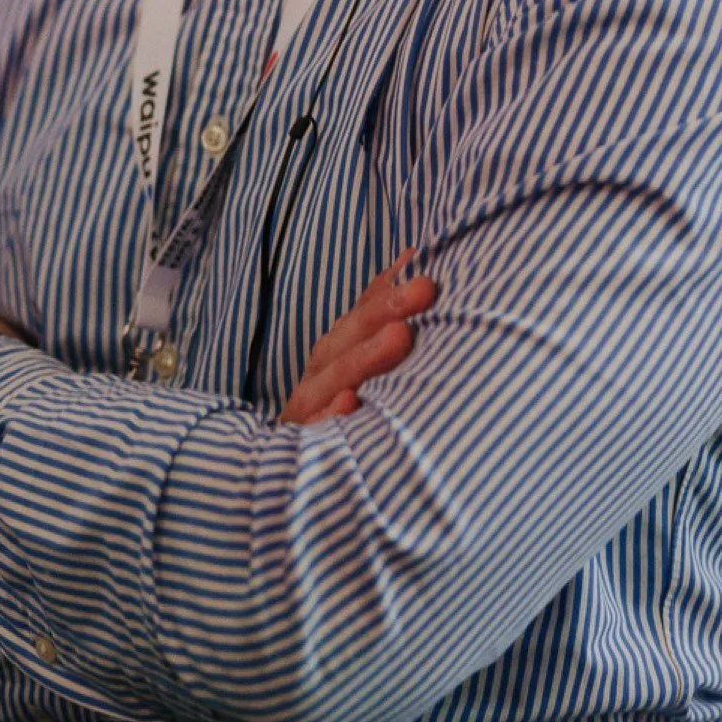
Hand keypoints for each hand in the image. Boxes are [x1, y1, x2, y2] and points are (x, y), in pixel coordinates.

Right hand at [279, 253, 435, 425]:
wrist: (294, 465)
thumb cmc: (339, 399)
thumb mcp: (357, 352)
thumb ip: (379, 307)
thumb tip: (411, 256)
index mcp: (338, 346)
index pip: (364, 312)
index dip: (392, 290)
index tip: (426, 274)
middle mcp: (322, 368)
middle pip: (352, 335)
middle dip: (386, 311)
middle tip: (423, 289)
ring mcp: (310, 402)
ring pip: (337, 376)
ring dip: (365, 356)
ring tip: (399, 336)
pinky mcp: (302, 437)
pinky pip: (317, 425)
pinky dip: (330, 414)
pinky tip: (349, 403)